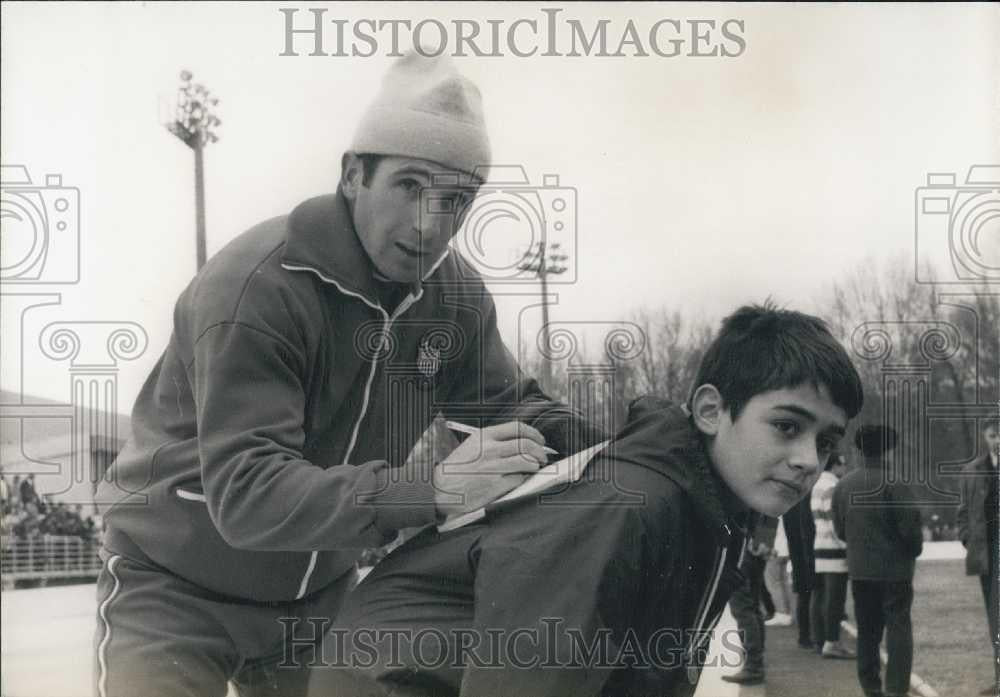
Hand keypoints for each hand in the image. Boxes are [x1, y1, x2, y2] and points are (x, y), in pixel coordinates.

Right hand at [433, 421, 547, 517]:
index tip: (540, 440)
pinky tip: (521, 479)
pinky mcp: (495, 485)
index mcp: (485, 436)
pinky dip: (524, 479)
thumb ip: (493, 441)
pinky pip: (519, 479)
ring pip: (527, 461)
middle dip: (540, 451)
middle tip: (542, 457)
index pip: (517, 428)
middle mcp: (490, 449)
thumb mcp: (472, 445)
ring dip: (535, 465)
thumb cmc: (456, 468)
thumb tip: (519, 443)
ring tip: (534, 467)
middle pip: (527, 444)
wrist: (440, 489)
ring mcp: (494, 468)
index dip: (534, 433)